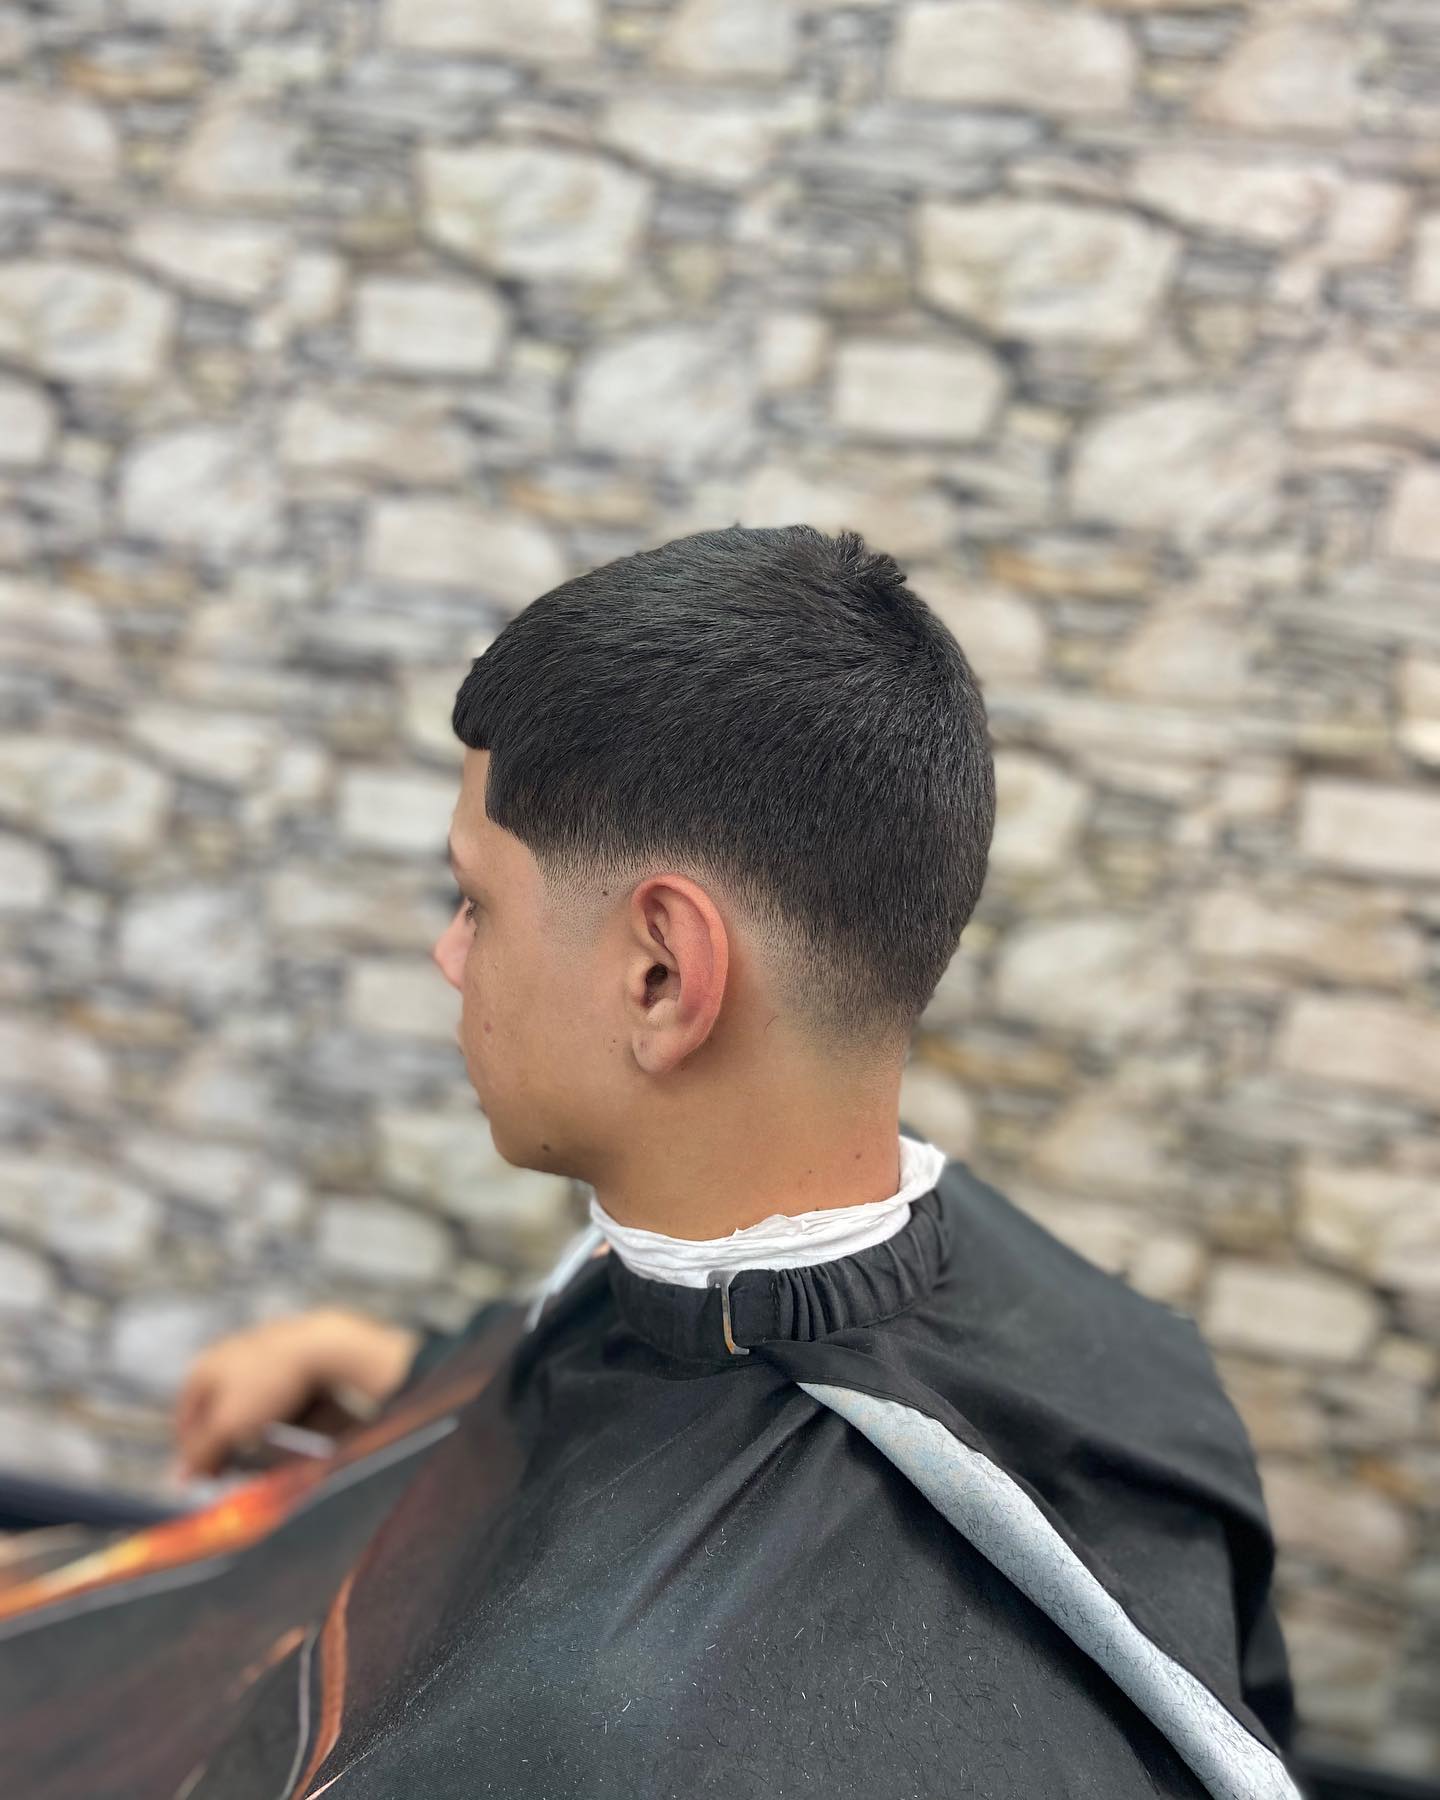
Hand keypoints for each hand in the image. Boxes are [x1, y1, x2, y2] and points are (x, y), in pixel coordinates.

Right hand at [170, 1308, 420, 1480]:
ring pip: (240, 1398)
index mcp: (202, 1368)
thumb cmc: (269, 1385)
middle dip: (221, 1439)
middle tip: (233, 1464)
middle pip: (213, 1409)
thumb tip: (179, 1478)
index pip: (185, 1421)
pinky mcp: (284, 1349)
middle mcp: (224, 1353)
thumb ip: (201, 1451)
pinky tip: (282, 1420)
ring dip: (244, 1424)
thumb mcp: (228, 1425)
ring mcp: (254, 1348)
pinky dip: (268, 1407)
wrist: (323, 1347)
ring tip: (258, 1446)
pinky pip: (267, 1386)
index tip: (209, 1477)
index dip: (194, 1453)